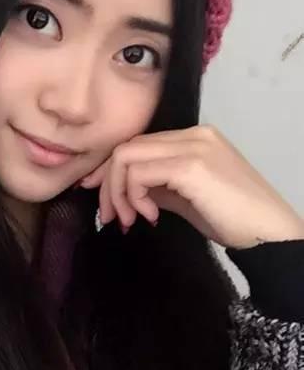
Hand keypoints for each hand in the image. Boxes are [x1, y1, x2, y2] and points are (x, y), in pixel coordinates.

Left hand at [77, 124, 303, 249]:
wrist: (270, 234)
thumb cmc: (234, 220)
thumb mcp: (188, 199)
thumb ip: (159, 187)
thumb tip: (129, 192)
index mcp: (194, 138)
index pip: (138, 144)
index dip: (111, 170)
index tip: (99, 196)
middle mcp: (192, 135)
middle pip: (127, 147)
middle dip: (107, 183)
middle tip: (109, 216)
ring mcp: (192, 147)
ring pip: (126, 157)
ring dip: (118, 193)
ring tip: (131, 220)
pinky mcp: (190, 166)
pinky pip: (139, 173)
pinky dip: (134, 196)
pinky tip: (149, 217)